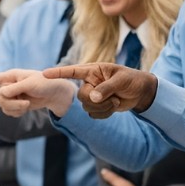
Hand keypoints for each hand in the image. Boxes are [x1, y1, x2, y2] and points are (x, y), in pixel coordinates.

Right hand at [0, 69, 76, 116]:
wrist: (56, 93)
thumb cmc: (46, 83)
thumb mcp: (31, 84)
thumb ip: (15, 88)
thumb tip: (1, 93)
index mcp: (10, 76)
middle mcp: (8, 85)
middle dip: (11, 104)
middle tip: (25, 103)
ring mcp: (11, 95)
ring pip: (3, 107)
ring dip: (15, 109)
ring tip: (27, 105)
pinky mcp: (15, 103)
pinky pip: (9, 112)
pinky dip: (17, 113)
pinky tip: (25, 109)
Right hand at [42, 63, 157, 118]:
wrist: (141, 92)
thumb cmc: (132, 80)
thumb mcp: (121, 81)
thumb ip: (106, 88)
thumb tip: (92, 97)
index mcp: (93, 71)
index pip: (72, 71)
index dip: (58, 73)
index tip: (44, 74)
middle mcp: (90, 82)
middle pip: (81, 96)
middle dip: (96, 101)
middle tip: (112, 98)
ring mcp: (93, 94)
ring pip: (87, 107)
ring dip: (103, 107)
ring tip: (115, 101)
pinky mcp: (97, 106)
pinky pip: (93, 114)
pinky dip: (105, 114)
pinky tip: (114, 107)